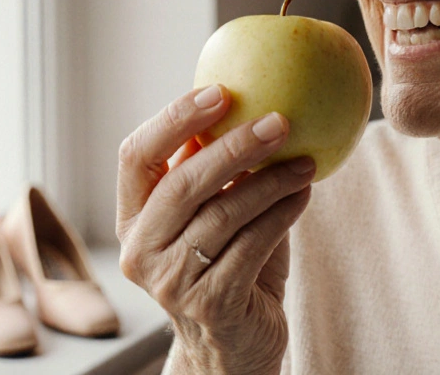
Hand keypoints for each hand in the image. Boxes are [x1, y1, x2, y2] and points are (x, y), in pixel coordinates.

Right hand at [117, 85, 314, 374]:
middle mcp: (140, 250)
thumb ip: (215, 170)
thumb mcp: (213, 213)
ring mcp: (170, 282)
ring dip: (272, 181)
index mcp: (133, 217)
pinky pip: (252, 245)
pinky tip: (305, 194)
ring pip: (223, 214)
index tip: (221, 92)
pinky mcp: (210, 304)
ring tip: (307, 161)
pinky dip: (283, 214)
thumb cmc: (231, 264)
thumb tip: (252, 94)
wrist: (235, 346)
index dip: (173, 119)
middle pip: (182, 183)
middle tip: (281, 120)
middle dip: (234, 146)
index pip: (135, 156)